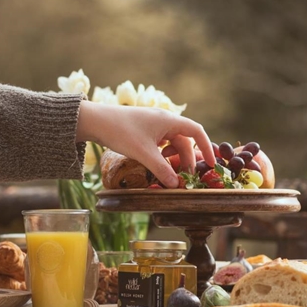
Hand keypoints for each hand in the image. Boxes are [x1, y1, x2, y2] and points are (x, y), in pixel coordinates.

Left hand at [76, 102, 215, 187]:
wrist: (95, 121)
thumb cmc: (120, 132)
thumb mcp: (143, 154)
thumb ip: (161, 170)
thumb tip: (176, 185)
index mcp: (169, 120)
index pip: (196, 131)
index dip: (207, 147)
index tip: (211, 163)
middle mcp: (164, 120)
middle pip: (184, 140)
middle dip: (187, 159)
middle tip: (186, 178)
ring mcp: (153, 125)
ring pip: (172, 143)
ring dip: (174, 159)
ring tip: (170, 174)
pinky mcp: (144, 130)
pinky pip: (160, 144)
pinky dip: (162, 155)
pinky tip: (157, 165)